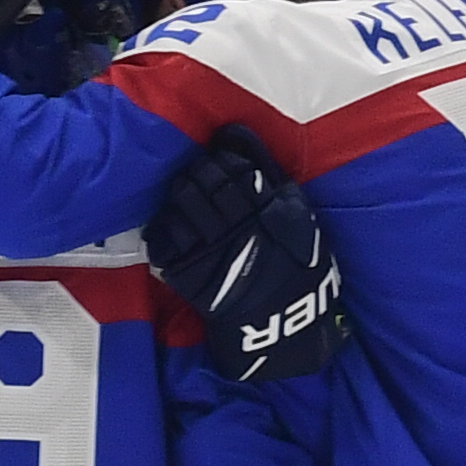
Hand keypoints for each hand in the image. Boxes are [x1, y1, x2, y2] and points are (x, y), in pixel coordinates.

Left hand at [147, 125, 347, 381]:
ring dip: (180, 192)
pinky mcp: (188, 271)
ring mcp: (211, 246)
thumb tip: (242, 139)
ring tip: (184, 197)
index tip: (221, 161)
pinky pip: (164, 237)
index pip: (237, 169)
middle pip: (204, 179)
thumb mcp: (301, 222)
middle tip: (199, 175)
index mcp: (268, 210)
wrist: (281, 327)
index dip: (224, 160)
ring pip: (182, 201)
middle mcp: (238, 224)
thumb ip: (276, 181)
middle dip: (199, 171)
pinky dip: (163, 226)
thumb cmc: (295, 272)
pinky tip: (169, 225)